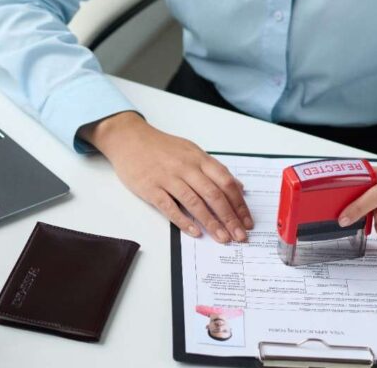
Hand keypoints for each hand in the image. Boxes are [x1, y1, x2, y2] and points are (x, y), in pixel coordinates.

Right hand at [79, 111, 252, 242]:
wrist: (129, 139)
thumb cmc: (161, 147)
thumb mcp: (191, 151)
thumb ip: (213, 169)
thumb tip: (237, 187)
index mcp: (199, 158)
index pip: (225, 182)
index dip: (239, 203)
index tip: (247, 221)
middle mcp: (186, 167)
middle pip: (214, 194)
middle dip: (230, 218)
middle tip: (240, 236)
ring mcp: (168, 177)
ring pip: (195, 203)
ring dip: (211, 223)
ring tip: (223, 238)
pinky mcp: (150, 188)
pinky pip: (170, 207)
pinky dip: (184, 221)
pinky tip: (195, 232)